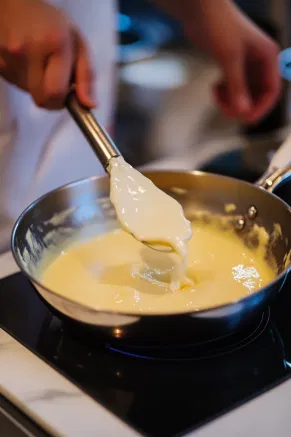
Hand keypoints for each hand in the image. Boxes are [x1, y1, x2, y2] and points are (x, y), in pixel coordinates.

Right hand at [0, 0, 95, 108]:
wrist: (15, 4)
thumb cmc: (51, 22)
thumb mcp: (77, 42)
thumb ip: (86, 75)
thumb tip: (89, 104)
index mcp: (53, 43)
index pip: (56, 93)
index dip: (63, 101)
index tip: (68, 96)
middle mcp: (27, 51)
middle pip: (41, 99)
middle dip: (52, 98)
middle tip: (56, 83)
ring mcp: (8, 57)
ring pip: (29, 93)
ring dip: (39, 86)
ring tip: (41, 64)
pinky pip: (18, 85)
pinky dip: (26, 80)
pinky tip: (29, 61)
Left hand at [185, 0, 280, 123]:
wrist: (199, 10)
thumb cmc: (219, 26)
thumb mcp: (229, 58)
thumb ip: (236, 86)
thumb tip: (242, 112)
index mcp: (267, 57)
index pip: (271, 91)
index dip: (260, 108)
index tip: (245, 119)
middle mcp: (259, 62)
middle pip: (257, 95)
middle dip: (242, 105)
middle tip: (225, 110)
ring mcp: (245, 64)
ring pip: (243, 93)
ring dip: (231, 100)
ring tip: (216, 96)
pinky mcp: (231, 65)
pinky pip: (233, 87)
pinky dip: (224, 93)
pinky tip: (214, 88)